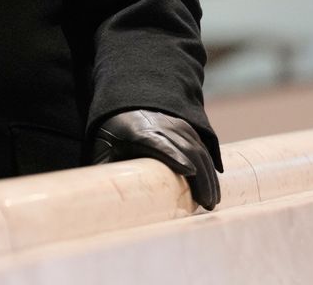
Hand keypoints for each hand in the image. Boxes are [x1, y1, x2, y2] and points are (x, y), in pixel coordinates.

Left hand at [92, 109, 219, 209]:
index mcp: (135, 130)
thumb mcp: (99, 150)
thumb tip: (100, 198)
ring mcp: (175, 123)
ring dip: (208, 175)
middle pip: (185, 148)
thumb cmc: (109, 136)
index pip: (157, 141)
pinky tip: (212, 186)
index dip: (173, 155)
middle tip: (207, 203)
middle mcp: (159, 124)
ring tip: (212, 201)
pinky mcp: (184, 127)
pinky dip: (208, 166)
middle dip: (199, 176)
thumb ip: (103, 170)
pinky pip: (200, 146)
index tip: (188, 171)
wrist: (121, 107)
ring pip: (197, 148)